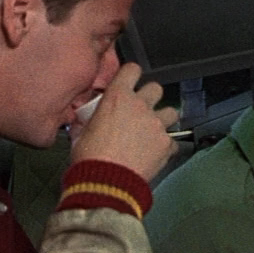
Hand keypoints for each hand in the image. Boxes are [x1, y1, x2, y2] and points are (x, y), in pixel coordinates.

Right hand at [71, 62, 179, 179]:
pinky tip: (155, 153)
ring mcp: (156, 124)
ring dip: (164, 119)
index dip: (132, 74)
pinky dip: (166, 146)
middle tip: (142, 109)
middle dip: (151, 97)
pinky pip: (173, 141)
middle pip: (156, 88)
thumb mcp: (80, 133)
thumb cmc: (90, 159)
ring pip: (171, 112)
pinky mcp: (167, 144)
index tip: (131, 80)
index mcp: (117, 97)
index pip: (132, 70)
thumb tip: (84, 122)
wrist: (106, 183)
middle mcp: (140, 106)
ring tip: (153, 131)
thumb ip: (87, 121)